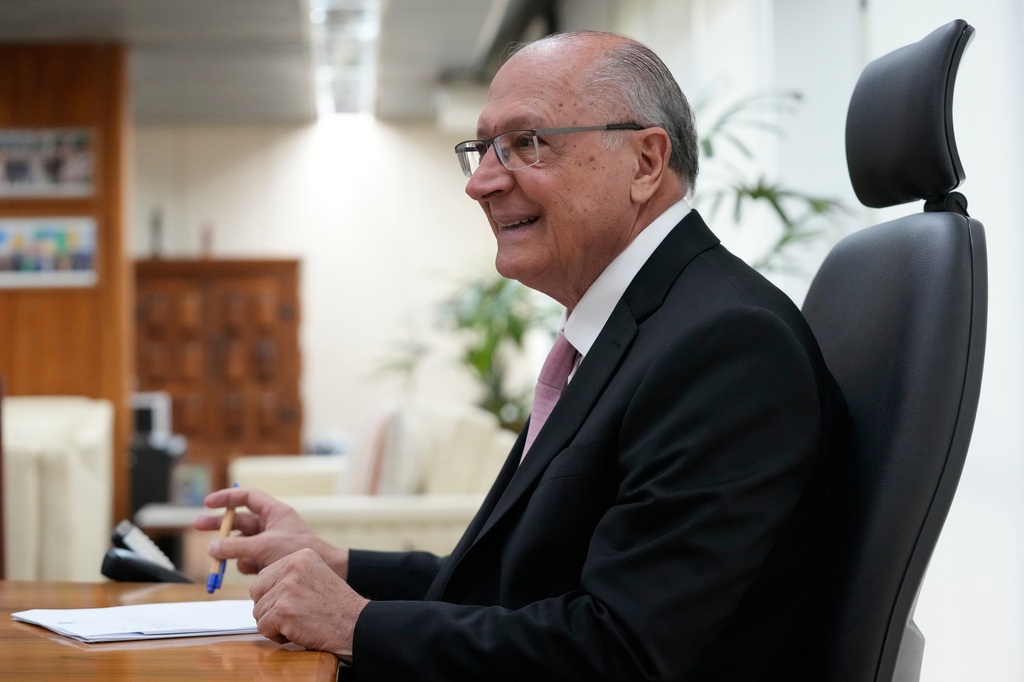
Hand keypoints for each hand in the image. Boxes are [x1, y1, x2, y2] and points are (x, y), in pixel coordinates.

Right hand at [193, 486, 348, 577]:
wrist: (325, 572)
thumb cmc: (298, 552)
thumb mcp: (264, 546)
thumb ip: (237, 546)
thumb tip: (212, 547)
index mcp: (275, 511)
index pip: (247, 497)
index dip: (227, 498)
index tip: (208, 503)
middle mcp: (272, 524)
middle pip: (238, 520)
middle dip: (219, 524)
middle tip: (196, 526)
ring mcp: (270, 543)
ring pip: (241, 543)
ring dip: (232, 551)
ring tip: (231, 559)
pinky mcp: (269, 560)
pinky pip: (249, 560)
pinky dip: (246, 564)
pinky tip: (253, 570)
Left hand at [250, 548, 368, 662]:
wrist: (355, 625)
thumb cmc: (336, 607)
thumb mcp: (316, 577)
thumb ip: (290, 577)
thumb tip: (259, 588)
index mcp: (300, 556)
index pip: (264, 576)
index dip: (274, 595)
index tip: (295, 602)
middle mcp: (292, 567)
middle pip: (256, 591)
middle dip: (269, 608)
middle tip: (294, 614)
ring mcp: (287, 588)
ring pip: (257, 611)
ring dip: (274, 623)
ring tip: (298, 622)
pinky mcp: (283, 611)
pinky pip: (262, 627)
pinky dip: (276, 635)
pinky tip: (297, 631)